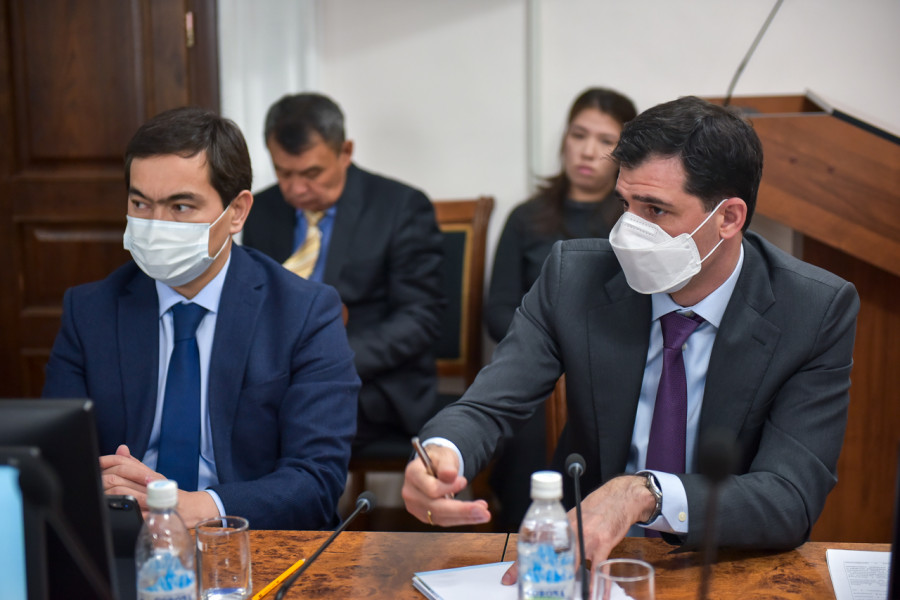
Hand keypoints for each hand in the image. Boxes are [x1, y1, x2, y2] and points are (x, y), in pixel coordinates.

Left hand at [99, 444, 218, 526]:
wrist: (191, 509)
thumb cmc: (170, 494)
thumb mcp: (154, 477)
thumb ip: (135, 464)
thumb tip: (121, 448)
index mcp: (148, 474)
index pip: (124, 462)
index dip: (107, 461)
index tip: (96, 462)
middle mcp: (149, 484)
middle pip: (118, 476)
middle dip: (102, 479)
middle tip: (94, 482)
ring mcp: (150, 499)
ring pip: (121, 492)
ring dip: (106, 493)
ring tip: (99, 495)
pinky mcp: (150, 515)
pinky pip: (129, 511)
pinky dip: (117, 508)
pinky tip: (110, 508)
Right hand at [401, 444, 490, 526]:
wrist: (433, 466)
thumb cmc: (439, 460)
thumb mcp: (444, 456)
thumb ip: (447, 465)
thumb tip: (450, 476)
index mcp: (412, 474)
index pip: (431, 489)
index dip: (448, 488)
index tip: (464, 481)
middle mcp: (411, 493)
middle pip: (436, 508)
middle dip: (462, 510)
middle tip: (484, 511)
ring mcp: (416, 507)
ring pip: (442, 517)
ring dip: (466, 517)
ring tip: (485, 513)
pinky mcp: (426, 515)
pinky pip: (445, 520)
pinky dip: (462, 518)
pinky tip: (476, 515)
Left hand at [500, 475, 654, 585]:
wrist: (617, 498)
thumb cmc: (594, 509)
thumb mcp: (572, 518)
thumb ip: (561, 535)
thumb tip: (548, 555)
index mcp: (558, 526)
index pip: (533, 548)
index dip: (520, 565)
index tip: (509, 579)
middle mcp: (569, 531)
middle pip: (550, 558)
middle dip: (542, 578)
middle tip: (537, 590)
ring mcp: (586, 537)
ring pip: (573, 565)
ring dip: (568, 583)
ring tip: (563, 596)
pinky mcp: (603, 543)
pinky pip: (599, 568)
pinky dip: (597, 584)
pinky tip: (593, 595)